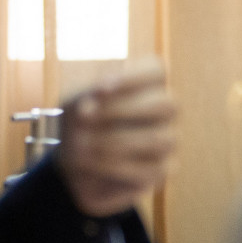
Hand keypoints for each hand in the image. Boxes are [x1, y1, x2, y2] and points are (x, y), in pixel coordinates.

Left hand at [56, 58, 178, 217]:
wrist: (74, 166)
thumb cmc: (80, 127)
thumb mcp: (74, 105)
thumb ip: (87, 97)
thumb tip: (95, 103)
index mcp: (147, 86)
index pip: (157, 72)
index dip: (132, 79)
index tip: (100, 90)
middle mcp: (164, 113)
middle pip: (167, 104)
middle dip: (122, 111)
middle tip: (85, 118)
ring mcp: (167, 141)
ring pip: (158, 138)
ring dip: (113, 141)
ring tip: (81, 145)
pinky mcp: (161, 170)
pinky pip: (150, 168)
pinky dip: (114, 165)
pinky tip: (91, 162)